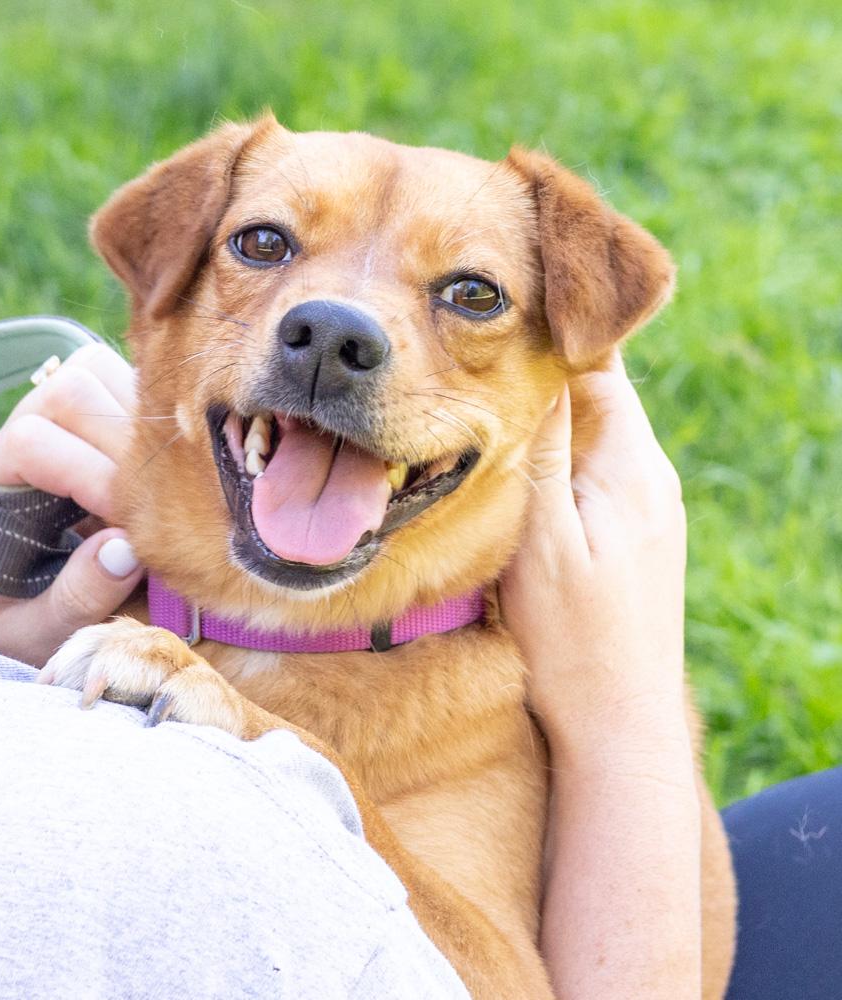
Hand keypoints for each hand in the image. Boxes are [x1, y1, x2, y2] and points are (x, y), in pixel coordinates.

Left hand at [0, 344, 143, 665]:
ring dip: (143, 421)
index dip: (84, 473)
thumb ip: (77, 596)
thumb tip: (126, 549)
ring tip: (165, 482)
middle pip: (72, 388)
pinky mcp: (106, 422)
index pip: (31, 439)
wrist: (27, 618)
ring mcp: (67, 423)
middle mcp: (27, 436)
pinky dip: (160, 414)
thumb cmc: (27, 626)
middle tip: (157, 500)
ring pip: (104, 372)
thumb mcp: (41, 630)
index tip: (128, 522)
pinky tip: (178, 466)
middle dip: (122, 442)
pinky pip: (133, 384)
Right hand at [500, 352, 689, 759]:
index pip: (599, 369)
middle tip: (476, 353)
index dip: (551, 334)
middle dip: (543, 370)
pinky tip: (521, 466)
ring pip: (595, 434)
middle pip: (598, 395)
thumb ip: (540, 454)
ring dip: (549, 413)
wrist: (620, 724)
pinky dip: (560, 454)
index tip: (498, 312)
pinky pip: (596, 471)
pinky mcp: (635, 536)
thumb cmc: (574, 642)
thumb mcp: (542, 542)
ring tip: (489, 399)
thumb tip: (534, 370)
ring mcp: (647, 509)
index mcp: (632, 468)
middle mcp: (650, 479)